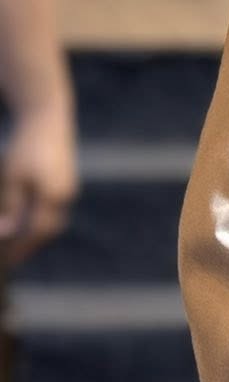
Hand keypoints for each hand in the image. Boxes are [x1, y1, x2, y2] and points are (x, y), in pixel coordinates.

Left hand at [0, 105, 77, 263]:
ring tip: (16, 242)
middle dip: (30, 246)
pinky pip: (53, 208)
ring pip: (53, 220)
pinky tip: (26, 219)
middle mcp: (66, 196)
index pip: (37, 234)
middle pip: (49, 230)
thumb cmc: (26, 147)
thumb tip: (8, 234)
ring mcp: (68, 187)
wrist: (47, 117)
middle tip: (10, 259)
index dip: (21, 250)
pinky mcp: (65, 180)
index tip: (7, 263)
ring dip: (36, 234)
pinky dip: (40, 219)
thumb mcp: (12, 178)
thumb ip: (12, 208)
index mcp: (54, 198)